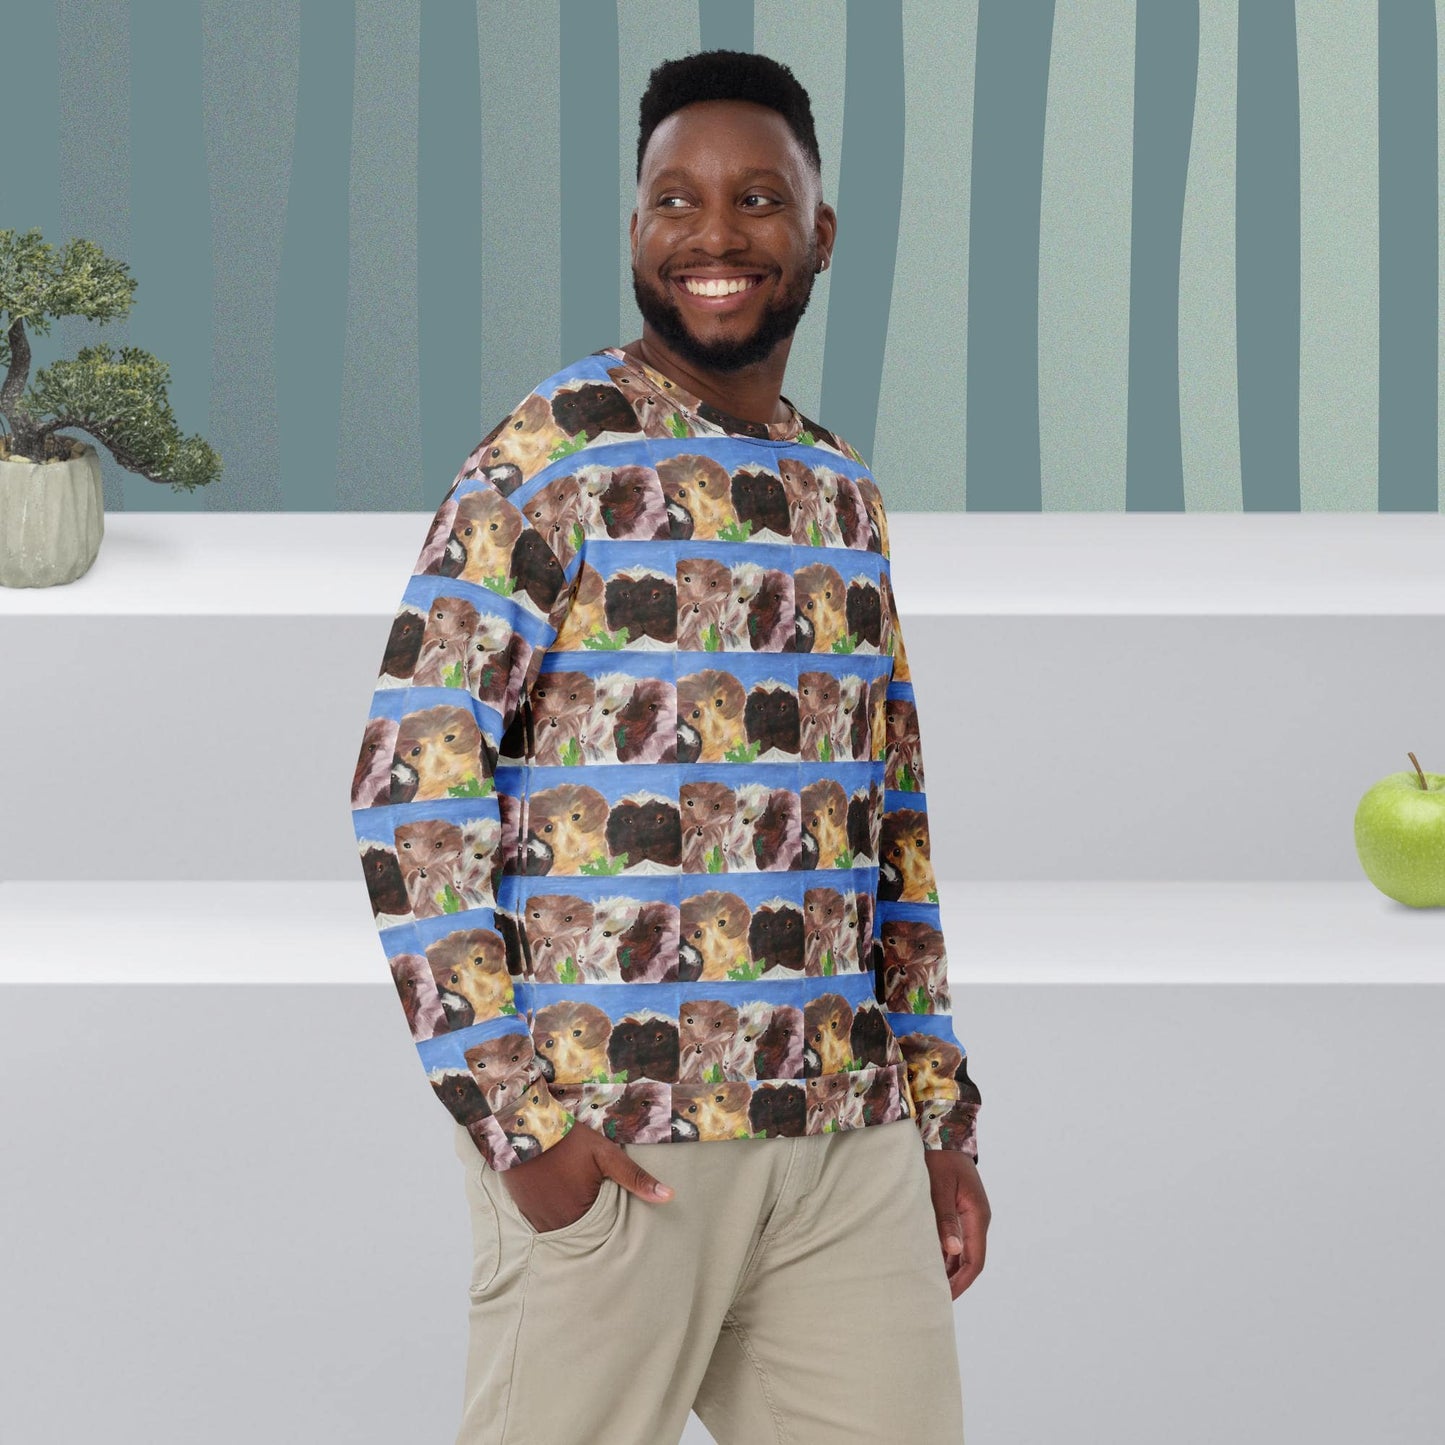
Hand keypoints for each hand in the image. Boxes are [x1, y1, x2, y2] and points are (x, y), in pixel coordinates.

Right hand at [500, 1117, 673, 1233]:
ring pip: (560, 1227)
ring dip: (567, 1215)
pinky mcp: (523, 1210)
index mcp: (581, 1214)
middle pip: (580, 1230)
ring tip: (571, 1194)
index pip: (602, 1230)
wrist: (523, 1127)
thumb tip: (669, 1197)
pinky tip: (555, 1192)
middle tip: (587, 1195)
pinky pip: (542, 1220)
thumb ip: (635, 1177)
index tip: (607, 1204)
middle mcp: (557, 1224)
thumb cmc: (569, 1140)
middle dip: (587, 1218)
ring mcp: (537, 1219)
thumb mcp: (606, 1155)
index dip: (607, 1216)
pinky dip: (550, 1211)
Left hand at [923, 1151, 989, 1298]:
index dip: (961, 1282)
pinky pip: (956, 1239)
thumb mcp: (940, 1188)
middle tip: (934, 1299)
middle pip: (970, 1259)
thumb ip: (945, 1219)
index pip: (974, 1260)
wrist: (943, 1132)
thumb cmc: (940, 1158)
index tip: (945, 1299)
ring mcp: (970, 1214)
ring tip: (930, 1286)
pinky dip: (945, 1253)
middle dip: (955, 1281)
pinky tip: (930, 1262)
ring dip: (950, 1269)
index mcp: (978, 1215)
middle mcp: (978, 1218)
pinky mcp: (960, 1210)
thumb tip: (953, 1251)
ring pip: (963, 1251)